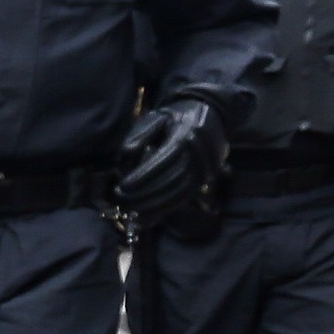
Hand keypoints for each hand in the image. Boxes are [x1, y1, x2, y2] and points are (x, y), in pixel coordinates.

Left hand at [115, 98, 227, 218]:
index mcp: (185, 136)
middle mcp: (198, 156)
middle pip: (170, 180)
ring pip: (178, 194)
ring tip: (131, 210)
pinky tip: (147, 217)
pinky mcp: (204, 181)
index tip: (123, 186)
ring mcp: (204, 170)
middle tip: (122, 199)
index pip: (162, 161)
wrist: (210, 116)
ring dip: (153, 206)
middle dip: (144, 194)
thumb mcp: (156, 117)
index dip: (142, 176)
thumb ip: (139, 134)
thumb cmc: (175, 117)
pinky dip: (164, 210)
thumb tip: (126, 154)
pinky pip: (183, 199)